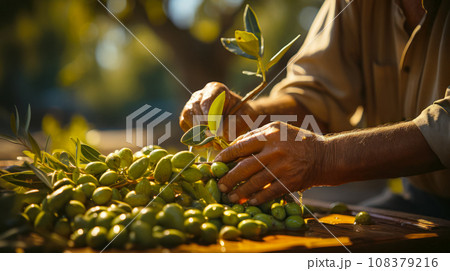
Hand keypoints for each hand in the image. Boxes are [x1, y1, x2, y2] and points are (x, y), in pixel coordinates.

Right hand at [179, 82, 258, 140]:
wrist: (238, 118)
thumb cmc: (242, 114)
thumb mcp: (245, 117)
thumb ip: (235, 125)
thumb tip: (219, 135)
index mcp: (216, 89)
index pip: (207, 100)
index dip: (209, 116)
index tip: (214, 128)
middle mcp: (200, 95)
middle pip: (194, 108)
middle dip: (203, 126)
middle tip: (213, 138)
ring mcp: (192, 105)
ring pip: (187, 116)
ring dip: (197, 131)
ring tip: (210, 141)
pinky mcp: (187, 117)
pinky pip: (184, 125)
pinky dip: (193, 136)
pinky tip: (205, 142)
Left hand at [214, 121, 333, 204]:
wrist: (325, 156)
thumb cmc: (297, 141)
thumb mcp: (277, 130)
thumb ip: (256, 136)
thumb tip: (232, 147)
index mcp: (269, 135)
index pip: (241, 146)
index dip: (225, 157)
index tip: (215, 165)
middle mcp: (275, 150)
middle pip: (245, 167)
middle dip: (229, 178)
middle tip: (219, 185)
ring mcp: (283, 167)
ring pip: (255, 182)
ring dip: (240, 191)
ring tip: (230, 196)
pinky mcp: (290, 182)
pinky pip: (269, 192)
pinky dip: (258, 198)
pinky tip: (249, 201)